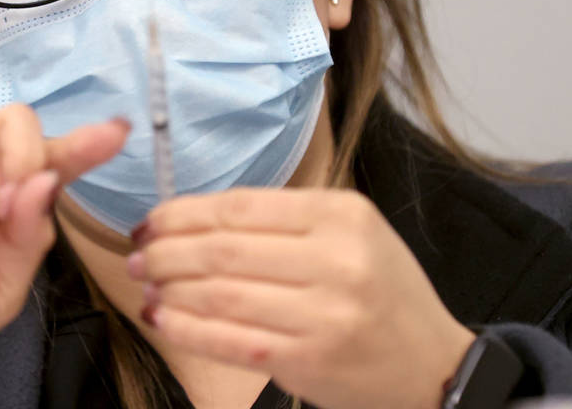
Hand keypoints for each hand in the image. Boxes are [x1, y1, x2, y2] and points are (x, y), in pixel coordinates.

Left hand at [127, 188, 474, 408]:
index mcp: (342, 215)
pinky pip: (230, 340)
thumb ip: (285, 220)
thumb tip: (196, 219)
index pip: (240, 207)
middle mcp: (336, 260)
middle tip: (138, 254)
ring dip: (171, 289)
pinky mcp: (309, 360)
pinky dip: (188, 329)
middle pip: (224, 249)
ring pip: (221, 294)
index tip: (152, 220)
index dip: (183, 213)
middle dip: (167, 251)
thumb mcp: (353, 232)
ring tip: (147, 284)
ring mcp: (323, 314)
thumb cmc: (383, 291)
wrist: (433, 363)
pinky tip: (165, 319)